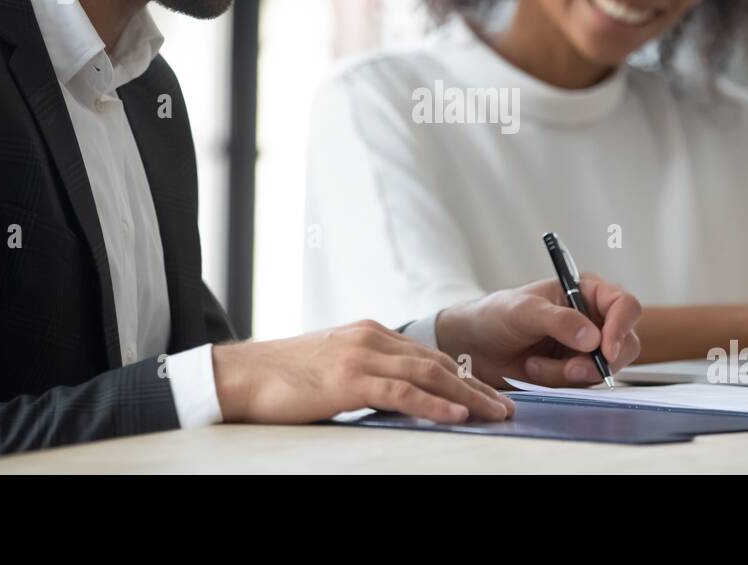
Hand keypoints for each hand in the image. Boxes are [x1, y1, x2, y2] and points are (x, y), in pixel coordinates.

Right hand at [211, 320, 514, 424]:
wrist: (241, 375)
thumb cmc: (282, 377)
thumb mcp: (333, 367)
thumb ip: (367, 373)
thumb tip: (398, 396)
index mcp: (369, 333)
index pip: (428, 354)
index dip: (462, 375)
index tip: (488, 393)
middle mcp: (371, 337)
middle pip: (438, 362)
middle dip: (476, 386)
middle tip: (506, 407)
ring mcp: (361, 355)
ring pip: (428, 374)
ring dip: (467, 396)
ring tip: (495, 414)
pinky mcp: (349, 378)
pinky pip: (402, 392)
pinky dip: (433, 403)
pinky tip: (456, 415)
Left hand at [435, 274, 642, 387]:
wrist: (474, 346)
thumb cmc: (496, 315)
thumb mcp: (524, 311)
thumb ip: (559, 321)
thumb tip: (593, 338)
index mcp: (586, 291)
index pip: (624, 305)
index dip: (622, 327)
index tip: (606, 350)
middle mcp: (593, 318)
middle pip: (625, 343)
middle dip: (598, 362)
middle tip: (570, 370)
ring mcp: (586, 347)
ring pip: (603, 369)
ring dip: (569, 373)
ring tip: (533, 365)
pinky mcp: (574, 371)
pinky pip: (583, 384)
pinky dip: (559, 382)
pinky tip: (533, 371)